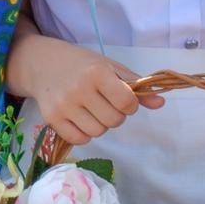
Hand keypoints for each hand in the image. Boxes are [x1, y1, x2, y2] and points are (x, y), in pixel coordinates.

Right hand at [15, 36, 163, 144]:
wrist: (43, 64)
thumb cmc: (82, 65)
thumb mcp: (111, 67)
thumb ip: (136, 84)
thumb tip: (161, 103)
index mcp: (97, 73)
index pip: (127, 103)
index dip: (130, 104)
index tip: (122, 97)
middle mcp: (79, 89)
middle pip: (114, 121)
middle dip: (116, 115)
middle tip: (106, 103)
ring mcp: (64, 106)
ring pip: (98, 132)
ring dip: (101, 124)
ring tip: (93, 110)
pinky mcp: (51, 119)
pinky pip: (80, 139)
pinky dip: (85, 133)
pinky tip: (81, 118)